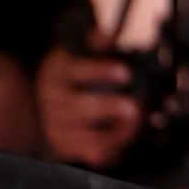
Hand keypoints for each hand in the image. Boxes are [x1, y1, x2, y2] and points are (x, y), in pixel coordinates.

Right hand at [37, 45, 144, 169]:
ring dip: (119, 131)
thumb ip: (96, 43)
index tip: (125, 72)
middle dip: (110, 108)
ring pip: (89, 136)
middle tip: (134, 107)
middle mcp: (51, 101)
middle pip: (81, 108)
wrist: (52, 96)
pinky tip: (127, 136)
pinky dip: (113, 147)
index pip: (77, 71)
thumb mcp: (81, 50)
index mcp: (56, 72)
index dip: (101, 71)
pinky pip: (93, 153)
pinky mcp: (65, 146)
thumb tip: (108, 36)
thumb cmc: (76, 71)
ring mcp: (56, 127)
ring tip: (138, 121)